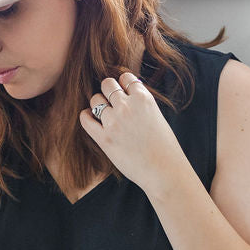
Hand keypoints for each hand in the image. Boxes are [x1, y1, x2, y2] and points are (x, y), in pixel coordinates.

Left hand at [78, 72, 188, 195]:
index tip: (123, 94)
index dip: (123, 85)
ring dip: (98, 106)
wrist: (163, 171)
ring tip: (104, 116)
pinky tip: (91, 120)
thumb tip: (125, 94)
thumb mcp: (156, 116)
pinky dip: (86, 117)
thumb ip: (141, 103)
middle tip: (111, 103)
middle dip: (108, 92)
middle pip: (107, 84)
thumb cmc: (164, 147)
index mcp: (143, 98)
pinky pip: (86, 118)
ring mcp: (114, 122)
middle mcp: (127, 106)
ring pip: (95, 100)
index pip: (125, 78)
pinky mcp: (104, 138)